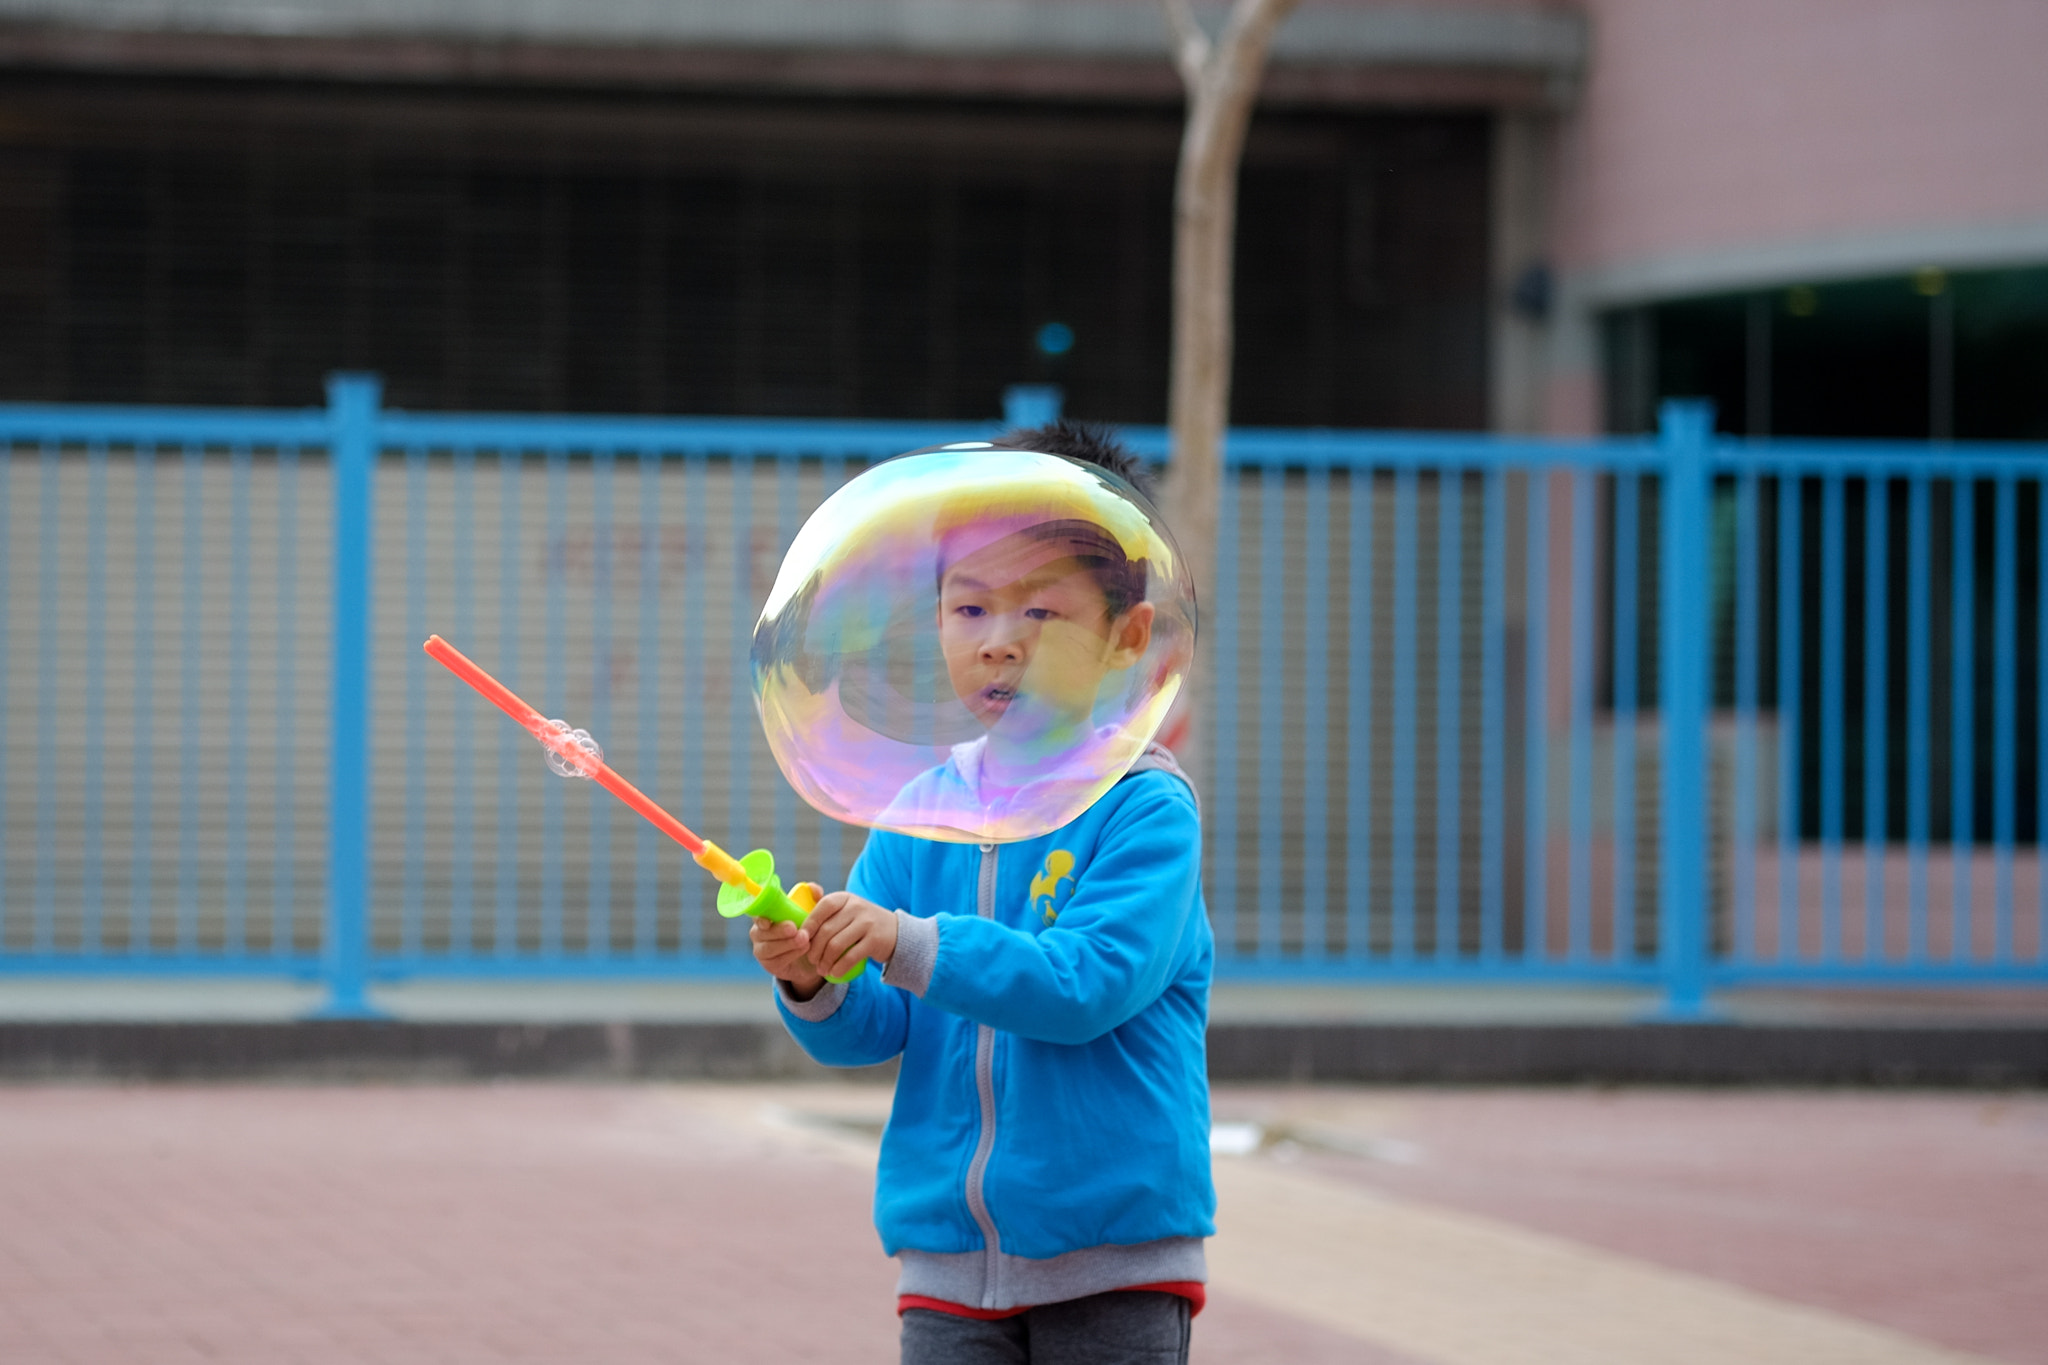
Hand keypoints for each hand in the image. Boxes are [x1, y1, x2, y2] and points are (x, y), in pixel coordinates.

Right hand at [750, 883, 825, 999]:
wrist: (814, 955)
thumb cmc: (808, 928)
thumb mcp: (813, 912)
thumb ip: (813, 898)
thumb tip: (812, 887)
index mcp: (765, 915)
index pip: (756, 914)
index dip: (759, 917)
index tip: (768, 921)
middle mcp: (759, 932)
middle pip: (760, 932)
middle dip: (778, 931)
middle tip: (794, 929)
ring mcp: (762, 950)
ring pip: (768, 948)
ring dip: (787, 943)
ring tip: (805, 940)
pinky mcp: (769, 965)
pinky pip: (777, 960)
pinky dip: (791, 955)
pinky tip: (804, 949)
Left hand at [802, 891, 897, 982]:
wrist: (895, 932)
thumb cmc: (861, 924)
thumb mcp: (846, 911)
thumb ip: (825, 913)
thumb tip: (797, 927)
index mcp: (844, 898)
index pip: (822, 908)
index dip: (809, 925)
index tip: (800, 940)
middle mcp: (856, 907)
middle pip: (826, 931)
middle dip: (814, 949)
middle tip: (811, 961)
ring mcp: (867, 923)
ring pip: (836, 945)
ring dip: (825, 961)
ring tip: (821, 969)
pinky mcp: (875, 940)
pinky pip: (850, 957)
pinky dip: (838, 968)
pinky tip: (834, 973)